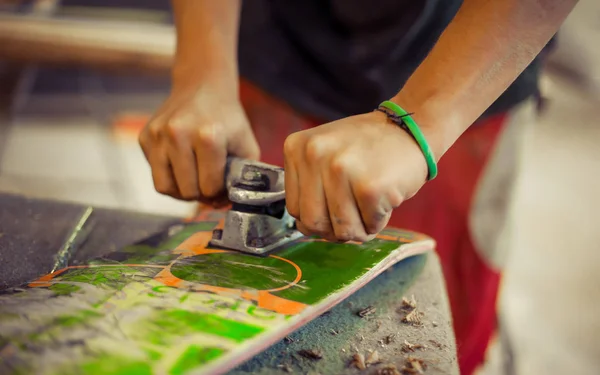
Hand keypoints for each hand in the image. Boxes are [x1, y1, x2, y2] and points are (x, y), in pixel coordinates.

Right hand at [139, 85, 259, 204]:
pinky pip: (155, 174)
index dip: (218, 191)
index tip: (223, 182)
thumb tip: (221, 205)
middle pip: (187, 191)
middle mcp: (178, 134)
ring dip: (181, 190)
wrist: (202, 87)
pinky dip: (169, 176)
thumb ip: (242, 179)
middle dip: (200, 193)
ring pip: (165, 187)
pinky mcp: (145, 136)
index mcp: (208, 136)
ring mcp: (158, 135)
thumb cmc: (228, 121)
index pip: (209, 187)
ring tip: (194, 179)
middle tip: (208, 182)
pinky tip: (181, 163)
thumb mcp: (247, 146)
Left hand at [283, 111, 428, 241]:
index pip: (294, 209)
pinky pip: (369, 227)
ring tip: (369, 204)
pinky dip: (379, 221)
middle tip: (353, 215)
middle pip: (313, 223)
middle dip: (335, 229)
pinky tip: (384, 197)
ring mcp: (341, 170)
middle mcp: (314, 155)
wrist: (410, 129)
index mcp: (296, 148)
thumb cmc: (366, 147)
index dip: (317, 218)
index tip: (334, 209)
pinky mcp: (370, 188)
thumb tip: (306, 228)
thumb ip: (308, 185)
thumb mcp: (324, 151)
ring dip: (360, 227)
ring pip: (341, 230)